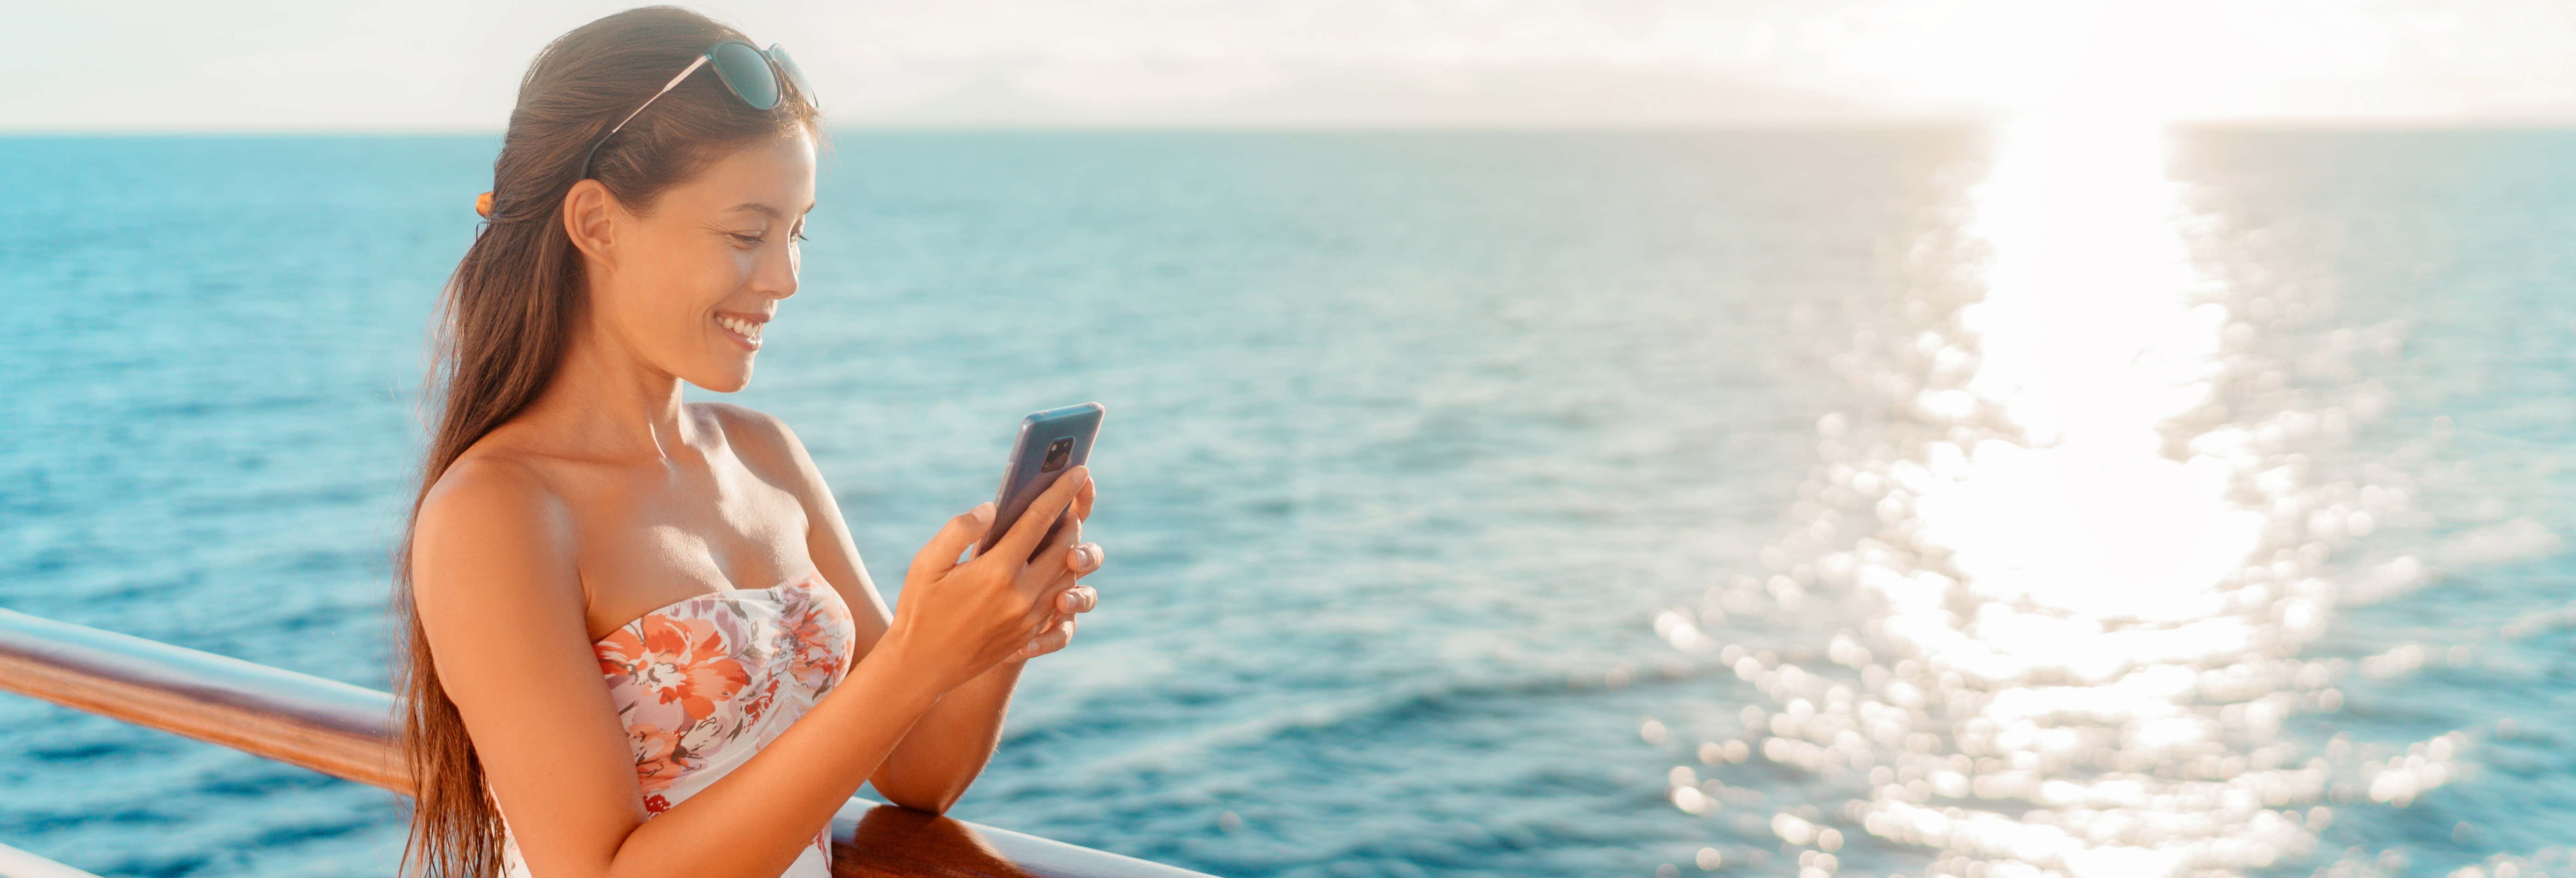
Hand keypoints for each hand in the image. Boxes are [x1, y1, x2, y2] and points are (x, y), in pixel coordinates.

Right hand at [882, 466, 1095, 693]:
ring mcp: (1030, 617)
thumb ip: (959, 529)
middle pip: (1064, 546)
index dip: (1062, 491)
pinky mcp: (1031, 632)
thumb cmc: (920, 608)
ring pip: (1068, 574)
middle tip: (1069, 503)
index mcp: (998, 570)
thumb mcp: (927, 563)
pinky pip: (1060, 599)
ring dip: (1070, 550)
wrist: (922, 666)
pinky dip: (1062, 577)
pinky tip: (1052, 566)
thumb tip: (992, 508)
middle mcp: (1022, 594)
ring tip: (1063, 533)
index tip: (1080, 470)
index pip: (1040, 519)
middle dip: (1071, 520)